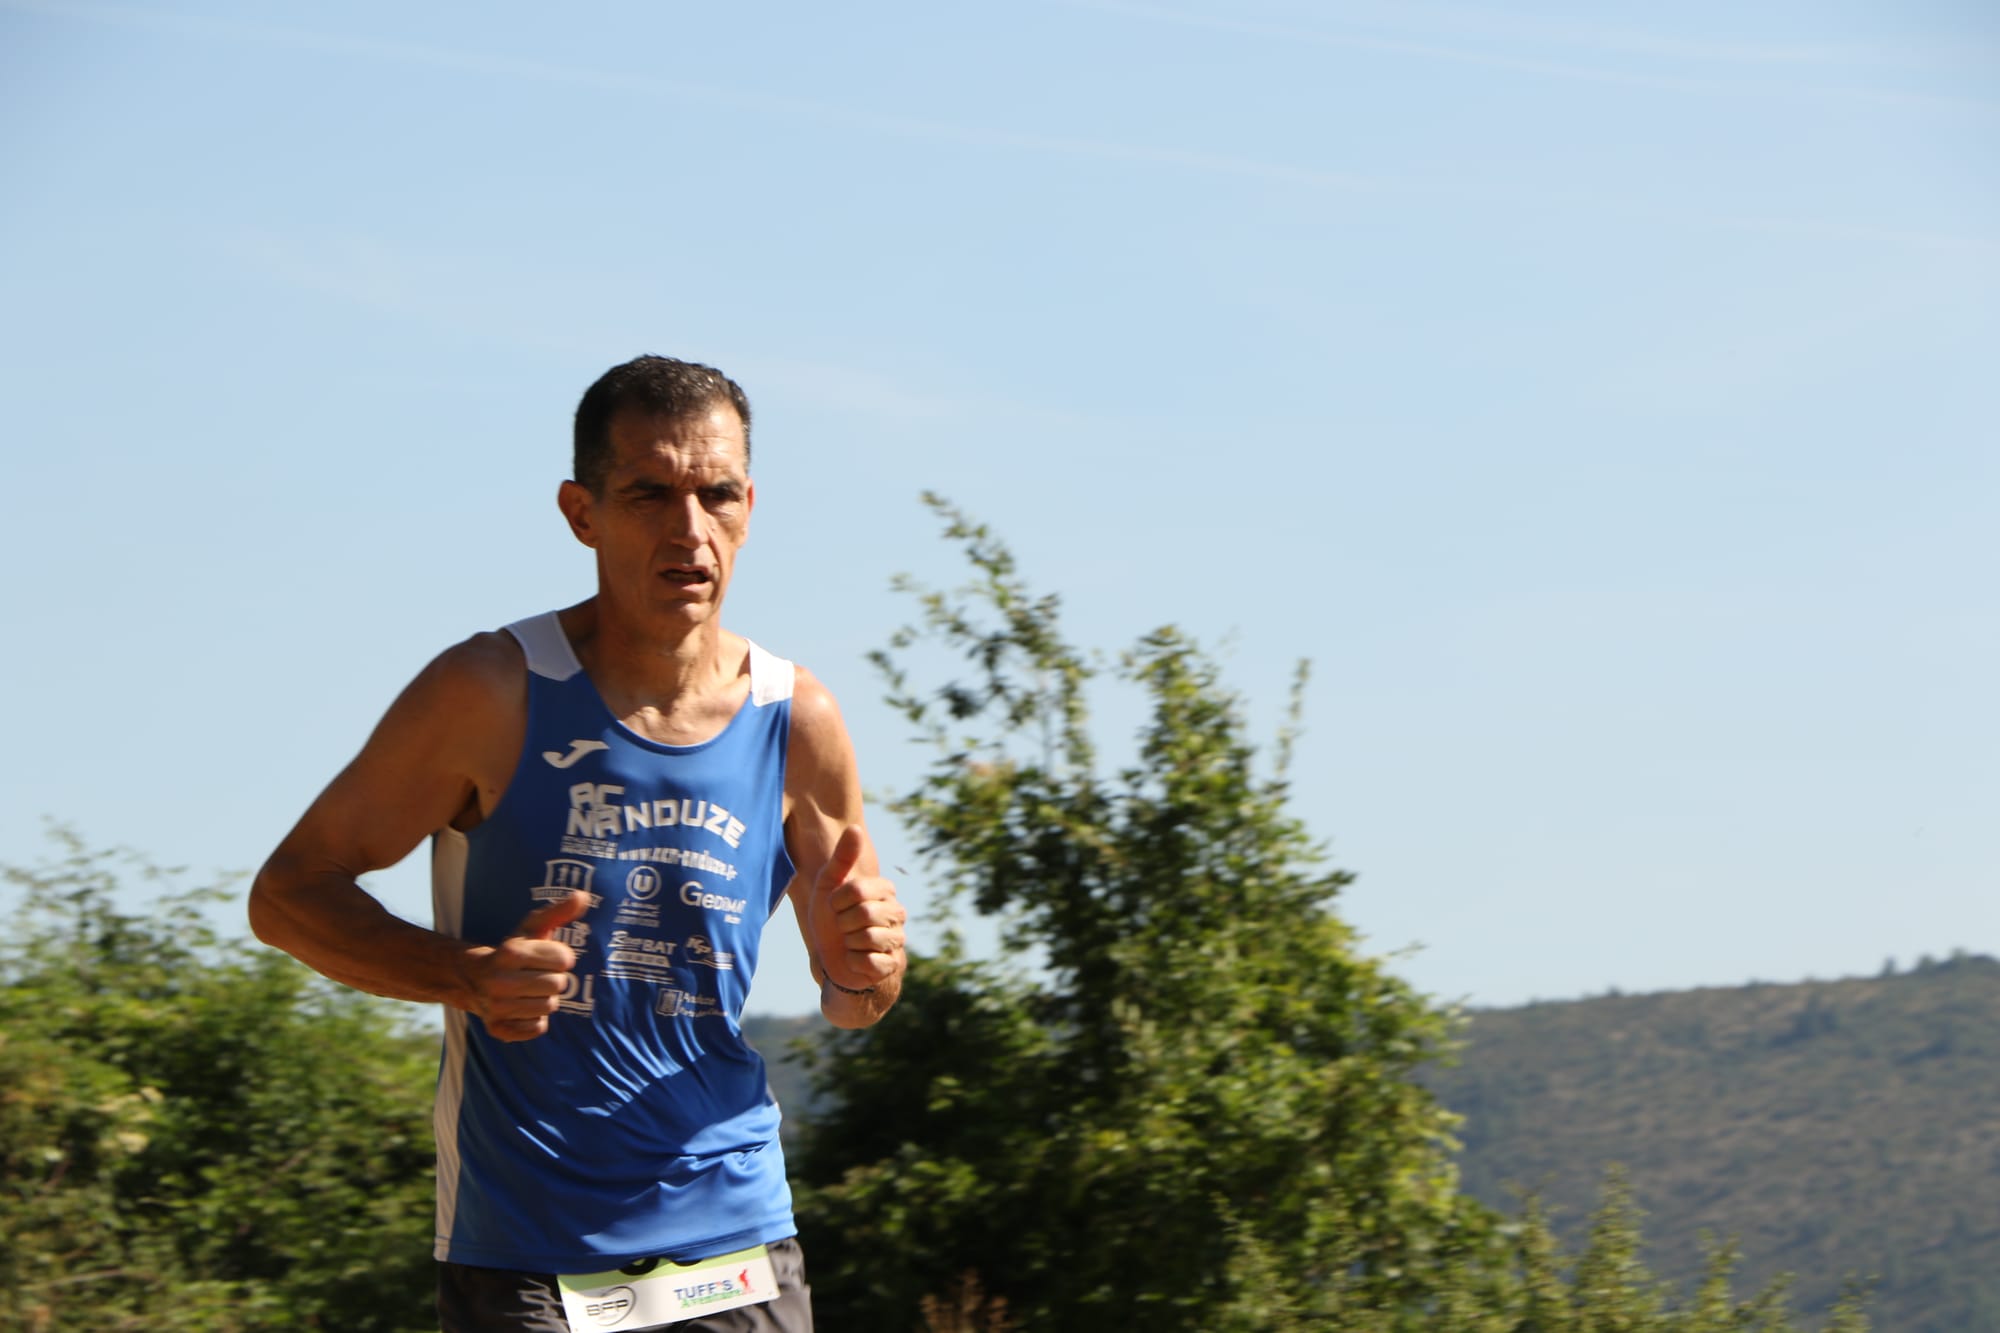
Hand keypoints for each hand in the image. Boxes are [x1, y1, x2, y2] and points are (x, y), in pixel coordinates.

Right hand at [464, 891, 588, 1041]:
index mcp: (510, 952)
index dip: (560, 958)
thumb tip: (583, 896)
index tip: (547, 957)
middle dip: (554, 979)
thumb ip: (558, 912)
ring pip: (549, 1007)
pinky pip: (537, 1028)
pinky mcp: (496, 1028)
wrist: (472, 979)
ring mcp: (496, 1006)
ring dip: (545, 1000)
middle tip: (537, 976)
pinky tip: (522, 1008)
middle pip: (559, 985)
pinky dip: (535, 1020)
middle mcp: (499, 980)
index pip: (564, 959)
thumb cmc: (513, 953)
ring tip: (528, 991)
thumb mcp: (532, 929)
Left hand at [810, 826, 905, 995]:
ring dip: (848, 944)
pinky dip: (854, 962)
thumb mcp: (829, 886)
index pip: (857, 889)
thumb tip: (855, 827)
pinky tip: (855, 960)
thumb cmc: (830, 918)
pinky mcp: (893, 964)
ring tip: (850, 943)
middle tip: (842, 928)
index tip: (835, 907)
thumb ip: (842, 858)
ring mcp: (897, 939)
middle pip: (864, 913)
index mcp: (885, 890)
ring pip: (868, 938)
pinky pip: (870, 961)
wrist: (831, 959)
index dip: (837, 901)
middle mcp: (897, 912)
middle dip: (843, 923)